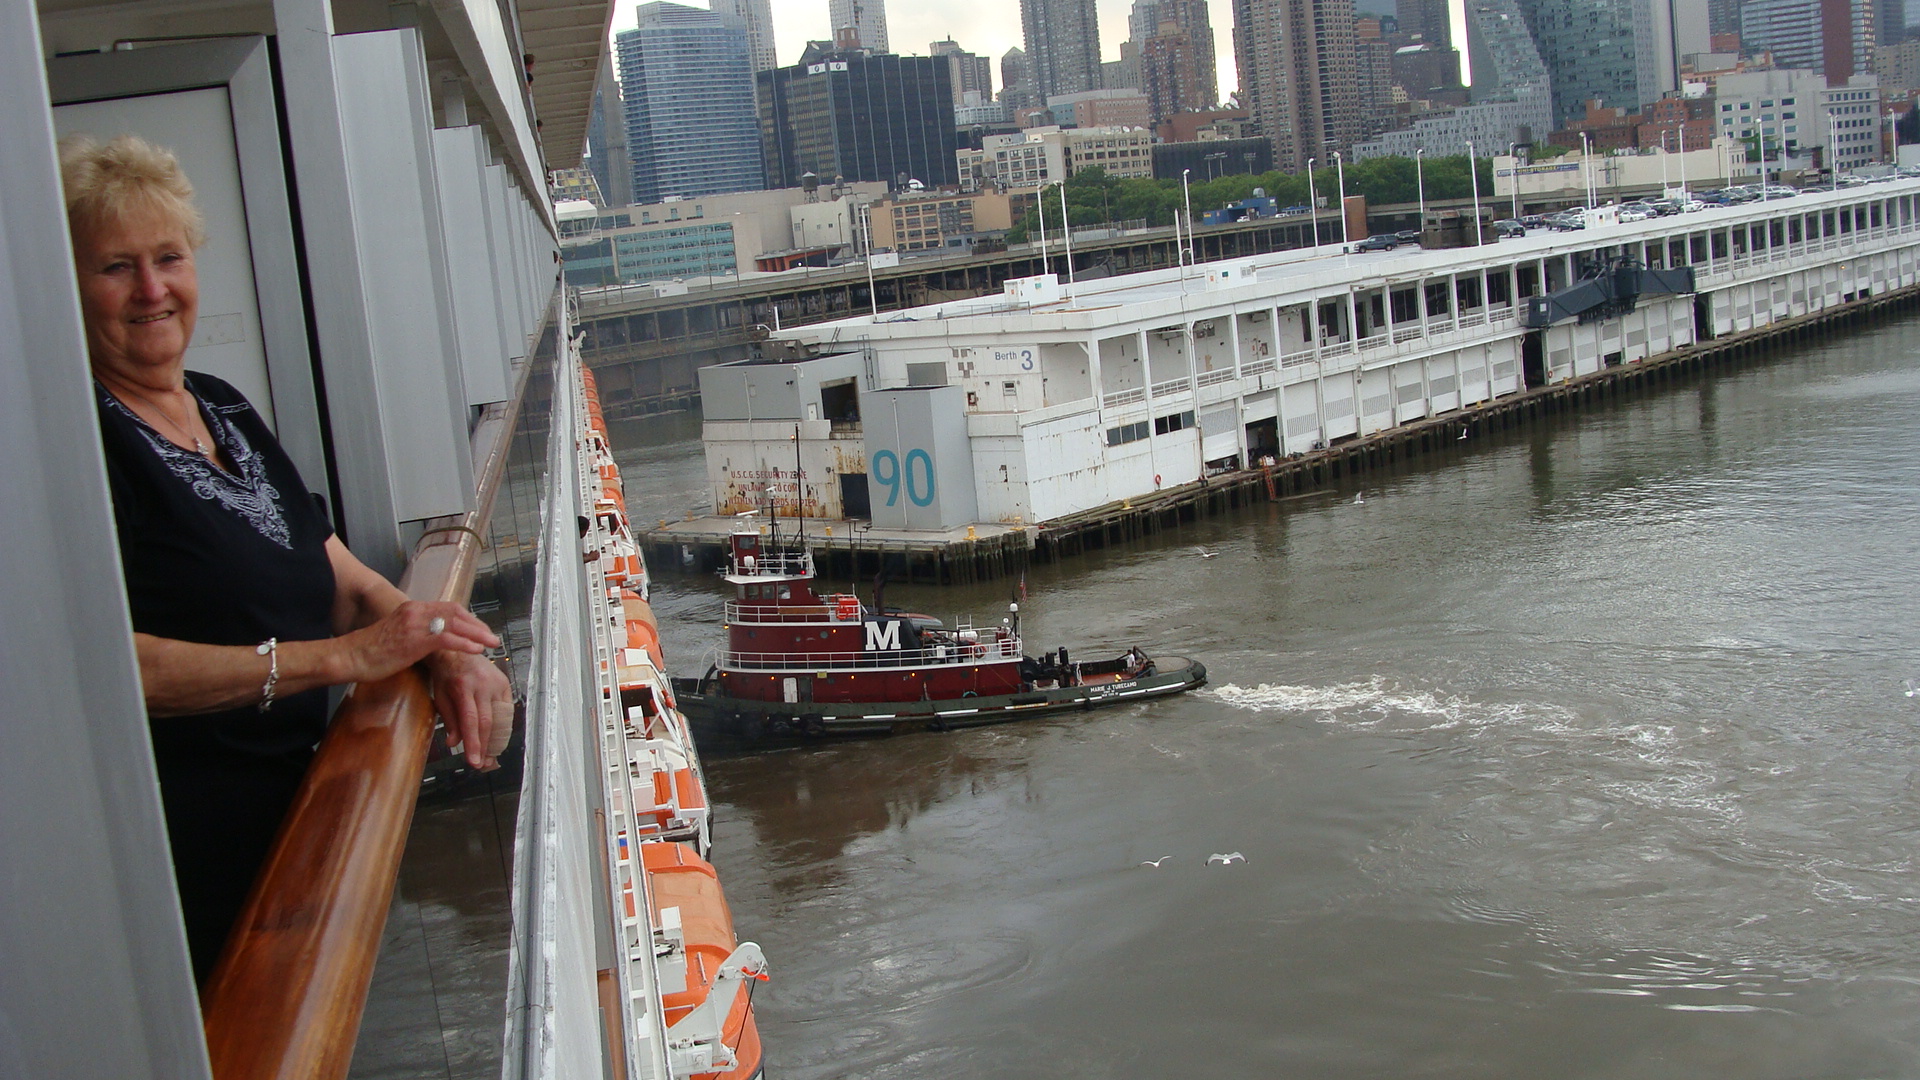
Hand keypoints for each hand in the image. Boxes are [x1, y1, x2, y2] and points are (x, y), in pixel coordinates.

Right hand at [334, 600, 498, 685]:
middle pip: (456, 612)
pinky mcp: (414, 640)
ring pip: (455, 623)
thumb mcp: (398, 636)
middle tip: (492, 637)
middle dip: (477, 625)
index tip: (480, 629)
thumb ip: (417, 634)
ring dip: (477, 634)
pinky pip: (446, 638)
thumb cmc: (370, 652)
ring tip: (491, 643)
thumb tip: (434, 644)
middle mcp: (415, 611)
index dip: (468, 618)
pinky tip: (476, 649)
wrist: (349, 656)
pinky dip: (465, 643)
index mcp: (412, 608)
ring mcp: (415, 624)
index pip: (448, 607)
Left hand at [427, 649, 513, 770]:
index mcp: (463, 687)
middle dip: (486, 746)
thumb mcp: (440, 695)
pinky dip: (502, 725)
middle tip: (483, 763)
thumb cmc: (447, 672)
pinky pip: (506, 710)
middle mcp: (483, 684)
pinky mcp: (504, 683)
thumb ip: (449, 719)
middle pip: (488, 722)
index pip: (471, 721)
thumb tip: (453, 742)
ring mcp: (496, 683)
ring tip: (490, 755)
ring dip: (496, 739)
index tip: (474, 761)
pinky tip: (497, 736)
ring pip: (500, 718)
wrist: (458, 649)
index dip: (474, 744)